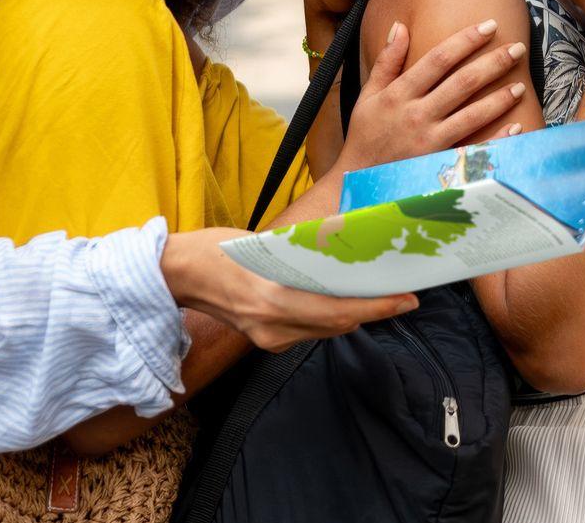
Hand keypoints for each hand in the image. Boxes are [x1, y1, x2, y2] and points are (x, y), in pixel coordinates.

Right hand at [162, 227, 418, 346]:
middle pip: (338, 325)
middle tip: (405, 296)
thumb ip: (303, 254)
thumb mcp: (265, 244)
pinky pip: (309, 331)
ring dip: (355, 314)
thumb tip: (345, 250)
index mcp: (273, 299)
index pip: (338, 311)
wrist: (177, 276)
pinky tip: (345, 300)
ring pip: (325, 330)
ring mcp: (268, 338)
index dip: (377, 308)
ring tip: (383, 296)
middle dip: (374, 311)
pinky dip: (330, 317)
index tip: (407, 299)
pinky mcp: (266, 340)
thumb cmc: (217, 250)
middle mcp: (273, 326)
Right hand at [335, 18, 528, 172]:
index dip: (466, 40)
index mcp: (400, 93)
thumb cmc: (365, 134)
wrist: (356, 181)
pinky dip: (496, 139)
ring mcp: (429, 141)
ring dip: (499, 99)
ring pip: (472, 115)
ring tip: (521, 84)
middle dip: (493, 63)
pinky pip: (473, 150)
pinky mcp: (437, 163)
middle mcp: (416, 114)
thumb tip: (399, 26)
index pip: (439, 59)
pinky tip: (516, 127)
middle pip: (462, 83)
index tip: (489, 25)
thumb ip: (387, 61)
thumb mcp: (369, 94)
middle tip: (518, 47)